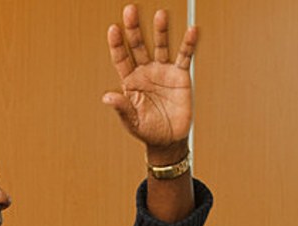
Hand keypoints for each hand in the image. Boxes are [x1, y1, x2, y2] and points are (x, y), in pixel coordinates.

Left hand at [102, 4, 198, 159]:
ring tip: (160, 15)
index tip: (113, 29)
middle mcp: (145, 72)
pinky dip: (188, 44)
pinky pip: (184, 56)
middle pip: (138, 46)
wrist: (169, 140)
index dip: (117, 44)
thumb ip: (122, 107)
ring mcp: (163, 71)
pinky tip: (191, 31)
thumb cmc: (147, 130)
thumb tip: (106, 97)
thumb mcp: (132, 121)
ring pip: (160, 46)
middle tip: (130, 10)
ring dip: (160, 31)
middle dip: (134, 29)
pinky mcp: (180, 75)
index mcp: (130, 81)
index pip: (121, 58)